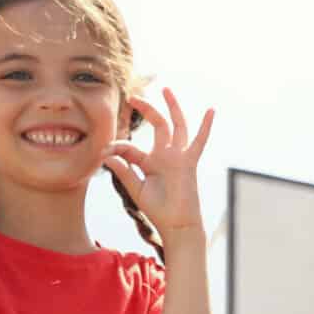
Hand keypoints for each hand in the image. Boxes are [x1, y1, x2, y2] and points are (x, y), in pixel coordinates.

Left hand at [104, 88, 213, 236]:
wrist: (176, 225)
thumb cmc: (158, 210)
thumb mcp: (136, 189)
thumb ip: (124, 171)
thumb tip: (107, 154)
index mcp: (150, 162)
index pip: (131, 147)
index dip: (116, 147)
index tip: (103, 152)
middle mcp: (165, 155)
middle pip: (157, 125)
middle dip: (146, 110)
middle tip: (133, 97)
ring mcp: (178, 157)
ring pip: (176, 125)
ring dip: (172, 107)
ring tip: (165, 89)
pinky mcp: (189, 162)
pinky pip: (199, 141)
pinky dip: (206, 126)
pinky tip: (211, 111)